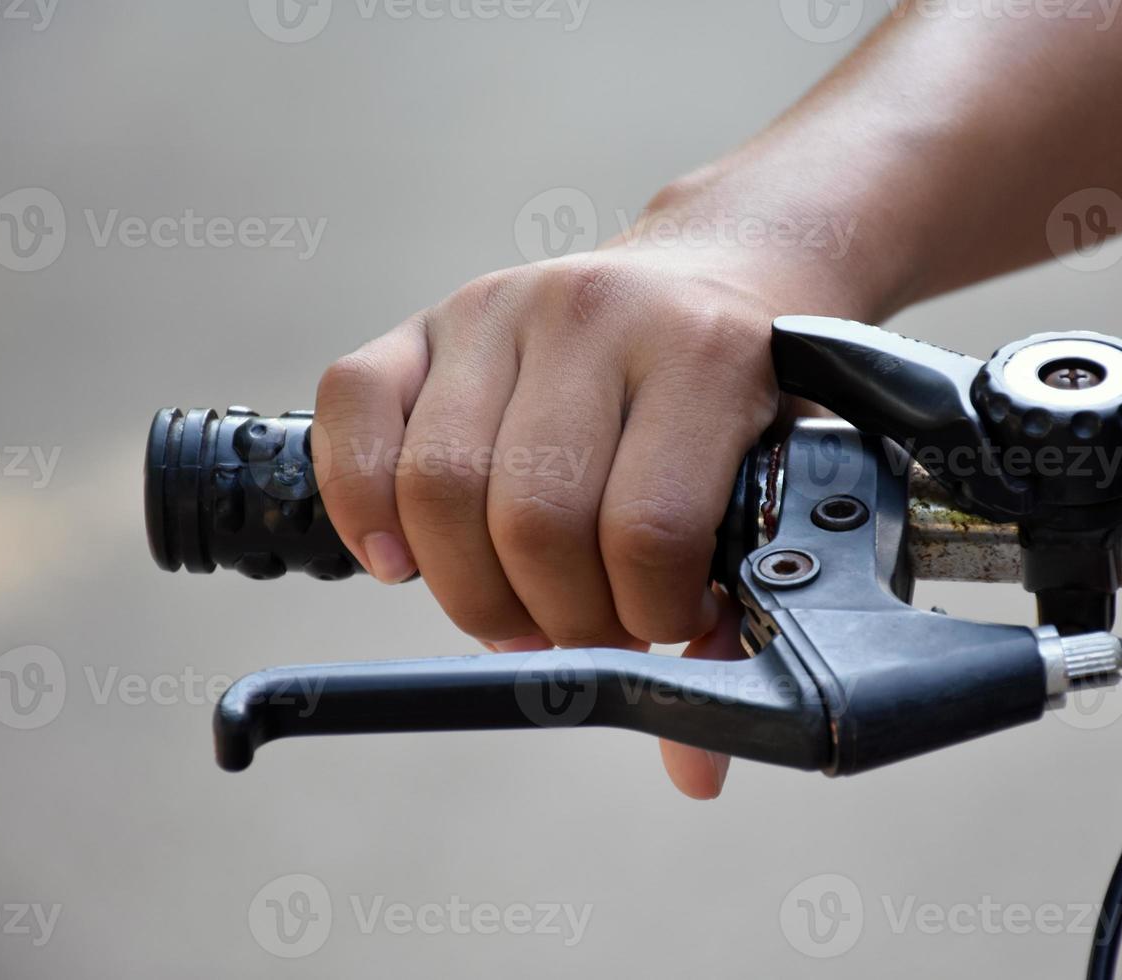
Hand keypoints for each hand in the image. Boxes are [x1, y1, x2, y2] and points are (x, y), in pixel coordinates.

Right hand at [314, 193, 871, 797]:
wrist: (722, 265)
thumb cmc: (744, 396)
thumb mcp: (769, 482)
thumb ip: (733, 619)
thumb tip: (695, 771)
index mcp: (704, 356)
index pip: (645, 533)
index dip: (643, 617)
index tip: (654, 625)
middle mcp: (594, 315)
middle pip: (532, 522)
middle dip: (553, 616)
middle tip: (579, 626)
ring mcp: (502, 308)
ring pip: (438, 485)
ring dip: (469, 586)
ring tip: (517, 601)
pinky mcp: (431, 318)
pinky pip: (352, 412)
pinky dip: (361, 502)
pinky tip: (404, 556)